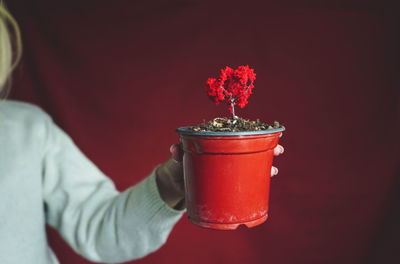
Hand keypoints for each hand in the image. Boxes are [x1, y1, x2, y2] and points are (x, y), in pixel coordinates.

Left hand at [156, 136, 284, 209]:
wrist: (176, 185)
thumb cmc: (178, 166)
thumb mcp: (178, 160)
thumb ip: (178, 154)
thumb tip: (174, 150)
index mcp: (217, 141)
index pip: (237, 133)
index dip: (252, 131)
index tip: (267, 131)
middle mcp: (227, 151)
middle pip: (249, 146)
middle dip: (266, 146)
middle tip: (279, 150)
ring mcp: (229, 166)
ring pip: (251, 162)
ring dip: (265, 164)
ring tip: (274, 170)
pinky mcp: (229, 181)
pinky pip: (245, 178)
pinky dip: (257, 179)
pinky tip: (267, 180)